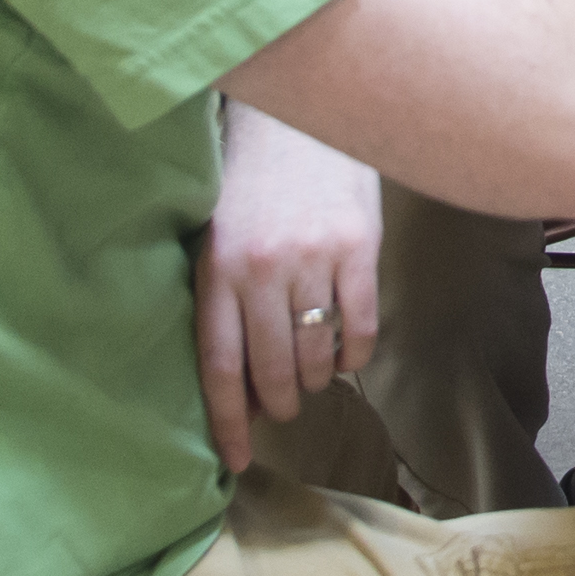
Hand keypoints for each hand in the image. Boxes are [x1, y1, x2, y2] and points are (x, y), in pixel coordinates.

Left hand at [195, 104, 385, 471]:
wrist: (301, 114)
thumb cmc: (252, 183)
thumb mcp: (219, 237)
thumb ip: (223, 300)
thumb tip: (236, 383)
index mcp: (217, 271)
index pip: (219, 367)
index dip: (228, 422)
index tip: (235, 461)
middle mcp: (261, 271)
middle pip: (271, 370)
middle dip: (278, 404)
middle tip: (283, 408)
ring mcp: (311, 260)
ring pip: (315, 355)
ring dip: (314, 379)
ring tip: (312, 375)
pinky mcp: (356, 249)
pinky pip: (357, 328)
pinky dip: (351, 354)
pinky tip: (344, 354)